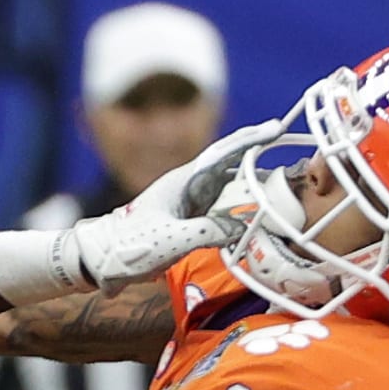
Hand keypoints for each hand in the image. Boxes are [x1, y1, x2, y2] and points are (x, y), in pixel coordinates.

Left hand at [64, 119, 286, 290]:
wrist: (98, 261)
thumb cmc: (129, 246)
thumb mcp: (172, 240)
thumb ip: (209, 231)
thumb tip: (241, 226)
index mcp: (183, 181)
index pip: (223, 152)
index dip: (251, 139)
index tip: (277, 128)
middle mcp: (188, 187)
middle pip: (232, 168)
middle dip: (261, 163)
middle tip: (290, 163)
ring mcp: (188, 204)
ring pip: (228, 191)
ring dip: (253, 191)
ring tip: (281, 192)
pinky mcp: (187, 222)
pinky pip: (220, 213)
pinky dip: (239, 213)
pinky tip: (255, 220)